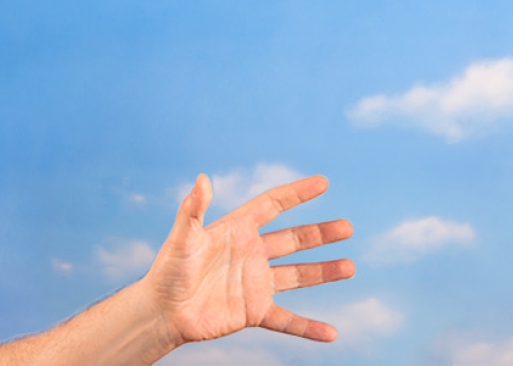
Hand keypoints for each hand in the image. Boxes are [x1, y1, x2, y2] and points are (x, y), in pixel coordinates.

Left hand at [144, 174, 354, 345]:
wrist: (162, 311)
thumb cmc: (168, 270)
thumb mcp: (182, 237)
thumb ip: (193, 209)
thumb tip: (202, 179)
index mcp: (238, 230)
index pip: (273, 206)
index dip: (297, 194)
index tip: (323, 183)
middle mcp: (252, 254)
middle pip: (294, 240)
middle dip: (321, 234)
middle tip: (347, 227)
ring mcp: (256, 283)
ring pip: (298, 275)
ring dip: (324, 272)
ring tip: (350, 267)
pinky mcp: (254, 311)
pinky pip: (287, 320)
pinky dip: (309, 327)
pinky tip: (330, 333)